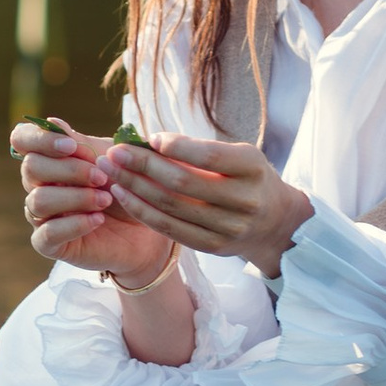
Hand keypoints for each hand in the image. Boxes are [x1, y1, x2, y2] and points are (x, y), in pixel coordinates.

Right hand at [9, 120, 185, 287]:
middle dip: (69, 169)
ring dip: (76, 197)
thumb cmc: (126, 184)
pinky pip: (46, 234)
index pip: (22, 139)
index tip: (71, 146)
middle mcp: (39, 184)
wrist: (148, 224)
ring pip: (38, 201)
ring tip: (106, 200)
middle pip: (31, 167)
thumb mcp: (111, 157)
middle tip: (102, 177)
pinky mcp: (50, 244)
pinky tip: (98, 219)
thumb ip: (83, 142)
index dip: (40, 139)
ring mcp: (42, 215)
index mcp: (49, 157)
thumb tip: (52, 122)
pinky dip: (74, 225)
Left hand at [98, 131, 311, 279]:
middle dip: (143, 166)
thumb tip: (146, 140)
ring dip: (135, 188)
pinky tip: (124, 196)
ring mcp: (229, 228)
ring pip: (172, 208)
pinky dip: (143, 212)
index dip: (177, 148)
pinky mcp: (213, 247)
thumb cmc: (247, 178)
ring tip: (110, 172)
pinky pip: (171, 229)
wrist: (274, 222)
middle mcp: (244, 201)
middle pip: (184, 184)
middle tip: (114, 153)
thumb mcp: (237, 156)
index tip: (149, 138)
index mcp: (252, 169)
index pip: (210, 158)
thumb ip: (199, 150)